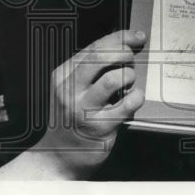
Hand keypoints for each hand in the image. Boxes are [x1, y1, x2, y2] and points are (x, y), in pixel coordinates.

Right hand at [32, 29, 146, 178]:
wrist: (58, 157)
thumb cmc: (71, 119)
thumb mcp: (71, 89)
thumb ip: (90, 70)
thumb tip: (123, 47)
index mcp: (63, 75)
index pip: (94, 47)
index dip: (120, 37)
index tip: (135, 37)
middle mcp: (69, 90)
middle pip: (101, 57)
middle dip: (124, 53)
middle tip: (132, 60)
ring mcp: (83, 109)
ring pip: (114, 79)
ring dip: (129, 77)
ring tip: (129, 83)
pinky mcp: (99, 127)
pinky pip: (127, 104)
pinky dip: (136, 98)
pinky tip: (133, 99)